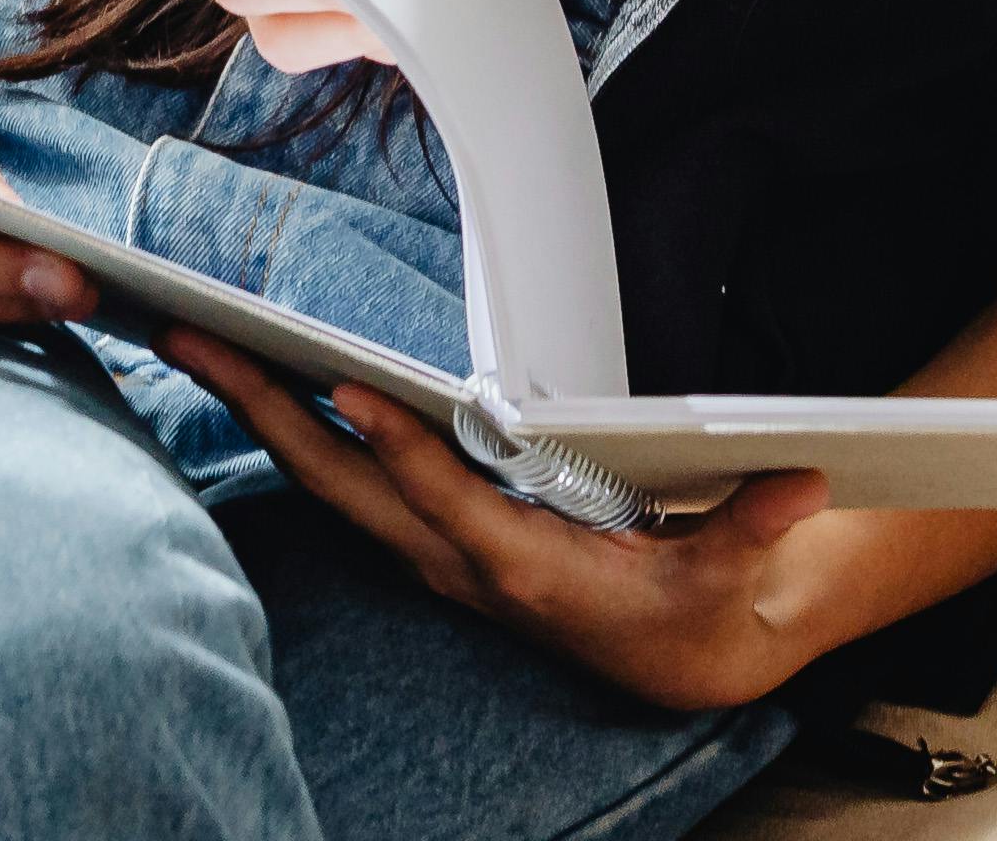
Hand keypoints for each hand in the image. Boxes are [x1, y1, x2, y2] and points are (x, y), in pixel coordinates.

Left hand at [147, 330, 833, 714]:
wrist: (679, 655)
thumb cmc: (695, 607)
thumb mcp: (731, 578)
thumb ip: (754, 532)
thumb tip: (797, 482)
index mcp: (522, 568)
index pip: (444, 499)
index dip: (398, 448)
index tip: (345, 390)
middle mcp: (459, 560)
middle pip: (343, 487)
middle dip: (267, 414)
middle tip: (198, 340)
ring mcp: (435, 550)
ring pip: (327, 482)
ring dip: (260, 414)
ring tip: (199, 342)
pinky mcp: (432, 536)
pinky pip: (345, 483)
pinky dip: (294, 433)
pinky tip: (258, 385)